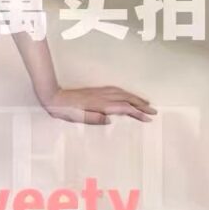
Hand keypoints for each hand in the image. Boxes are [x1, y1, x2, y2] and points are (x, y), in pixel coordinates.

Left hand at [39, 86, 157, 124]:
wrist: (55, 97)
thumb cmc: (66, 111)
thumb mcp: (78, 118)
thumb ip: (94, 119)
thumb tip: (110, 120)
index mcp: (100, 104)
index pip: (124, 108)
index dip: (137, 112)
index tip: (148, 118)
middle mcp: (102, 96)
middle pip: (126, 99)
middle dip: (141, 104)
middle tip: (154, 111)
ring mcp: (99, 92)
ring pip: (122, 93)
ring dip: (135, 97)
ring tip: (145, 103)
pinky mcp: (96, 91)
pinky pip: (116, 90)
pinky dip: (125, 93)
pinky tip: (127, 96)